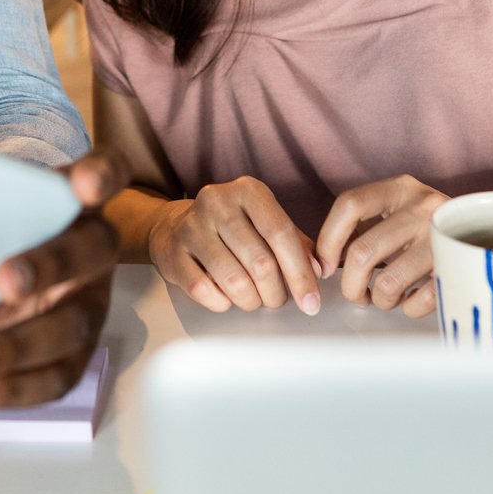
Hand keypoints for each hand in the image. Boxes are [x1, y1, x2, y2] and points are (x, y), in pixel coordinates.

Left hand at [0, 152, 127, 406]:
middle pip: (91, 253)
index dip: (102, 175)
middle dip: (50, 267)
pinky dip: (12, 390)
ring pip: (72, 327)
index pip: (106, 173)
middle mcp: (92, 249)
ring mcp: (90, 305)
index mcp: (74, 199)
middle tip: (3, 282)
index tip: (85, 184)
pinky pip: (55, 378)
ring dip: (19, 347)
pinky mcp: (75, 354)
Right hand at [147, 176, 320, 314]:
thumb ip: (297, 245)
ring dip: (252, 301)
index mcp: (248, 191)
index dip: (300, 272)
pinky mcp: (173, 253)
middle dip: (276, 293)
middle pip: (260, 262)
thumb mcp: (266, 224)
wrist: (175, 226)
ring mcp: (192, 227)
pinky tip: (227, 297)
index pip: (281, 233)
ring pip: (234, 281)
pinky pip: (205, 291)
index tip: (311, 301)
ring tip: (255, 300)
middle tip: (278, 301)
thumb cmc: (232, 228)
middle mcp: (217, 202)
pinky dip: (223, 303)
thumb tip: (319, 271)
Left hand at [316, 175, 447, 318]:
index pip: (350, 205)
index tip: (325, 268)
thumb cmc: (425, 229)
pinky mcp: (461, 267)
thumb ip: (359, 229)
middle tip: (355, 295)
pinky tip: (410, 302)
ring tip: (385, 298)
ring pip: (389, 282)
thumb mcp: (394, 214)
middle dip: (350, 285)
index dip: (329, 241)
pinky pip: (421, 301)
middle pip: (363, 252)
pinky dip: (408, 309)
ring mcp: (443, 237)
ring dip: (380, 300)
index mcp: (399, 188)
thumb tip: (319, 263)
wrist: (490, 229)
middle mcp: (423, 206)